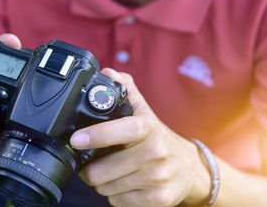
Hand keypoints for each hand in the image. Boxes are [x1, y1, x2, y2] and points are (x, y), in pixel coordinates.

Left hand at [70, 68, 210, 206]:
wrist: (190, 169)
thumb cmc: (159, 138)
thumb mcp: (144, 112)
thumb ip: (125, 90)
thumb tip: (107, 73)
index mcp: (148, 128)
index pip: (123, 130)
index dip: (97, 135)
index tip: (76, 140)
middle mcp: (155, 153)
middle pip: (101, 170)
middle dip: (90, 168)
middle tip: (93, 161)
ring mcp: (157, 179)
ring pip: (106, 188)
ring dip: (102, 181)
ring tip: (112, 171)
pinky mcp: (157, 199)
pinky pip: (117, 201)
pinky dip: (115, 194)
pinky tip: (124, 183)